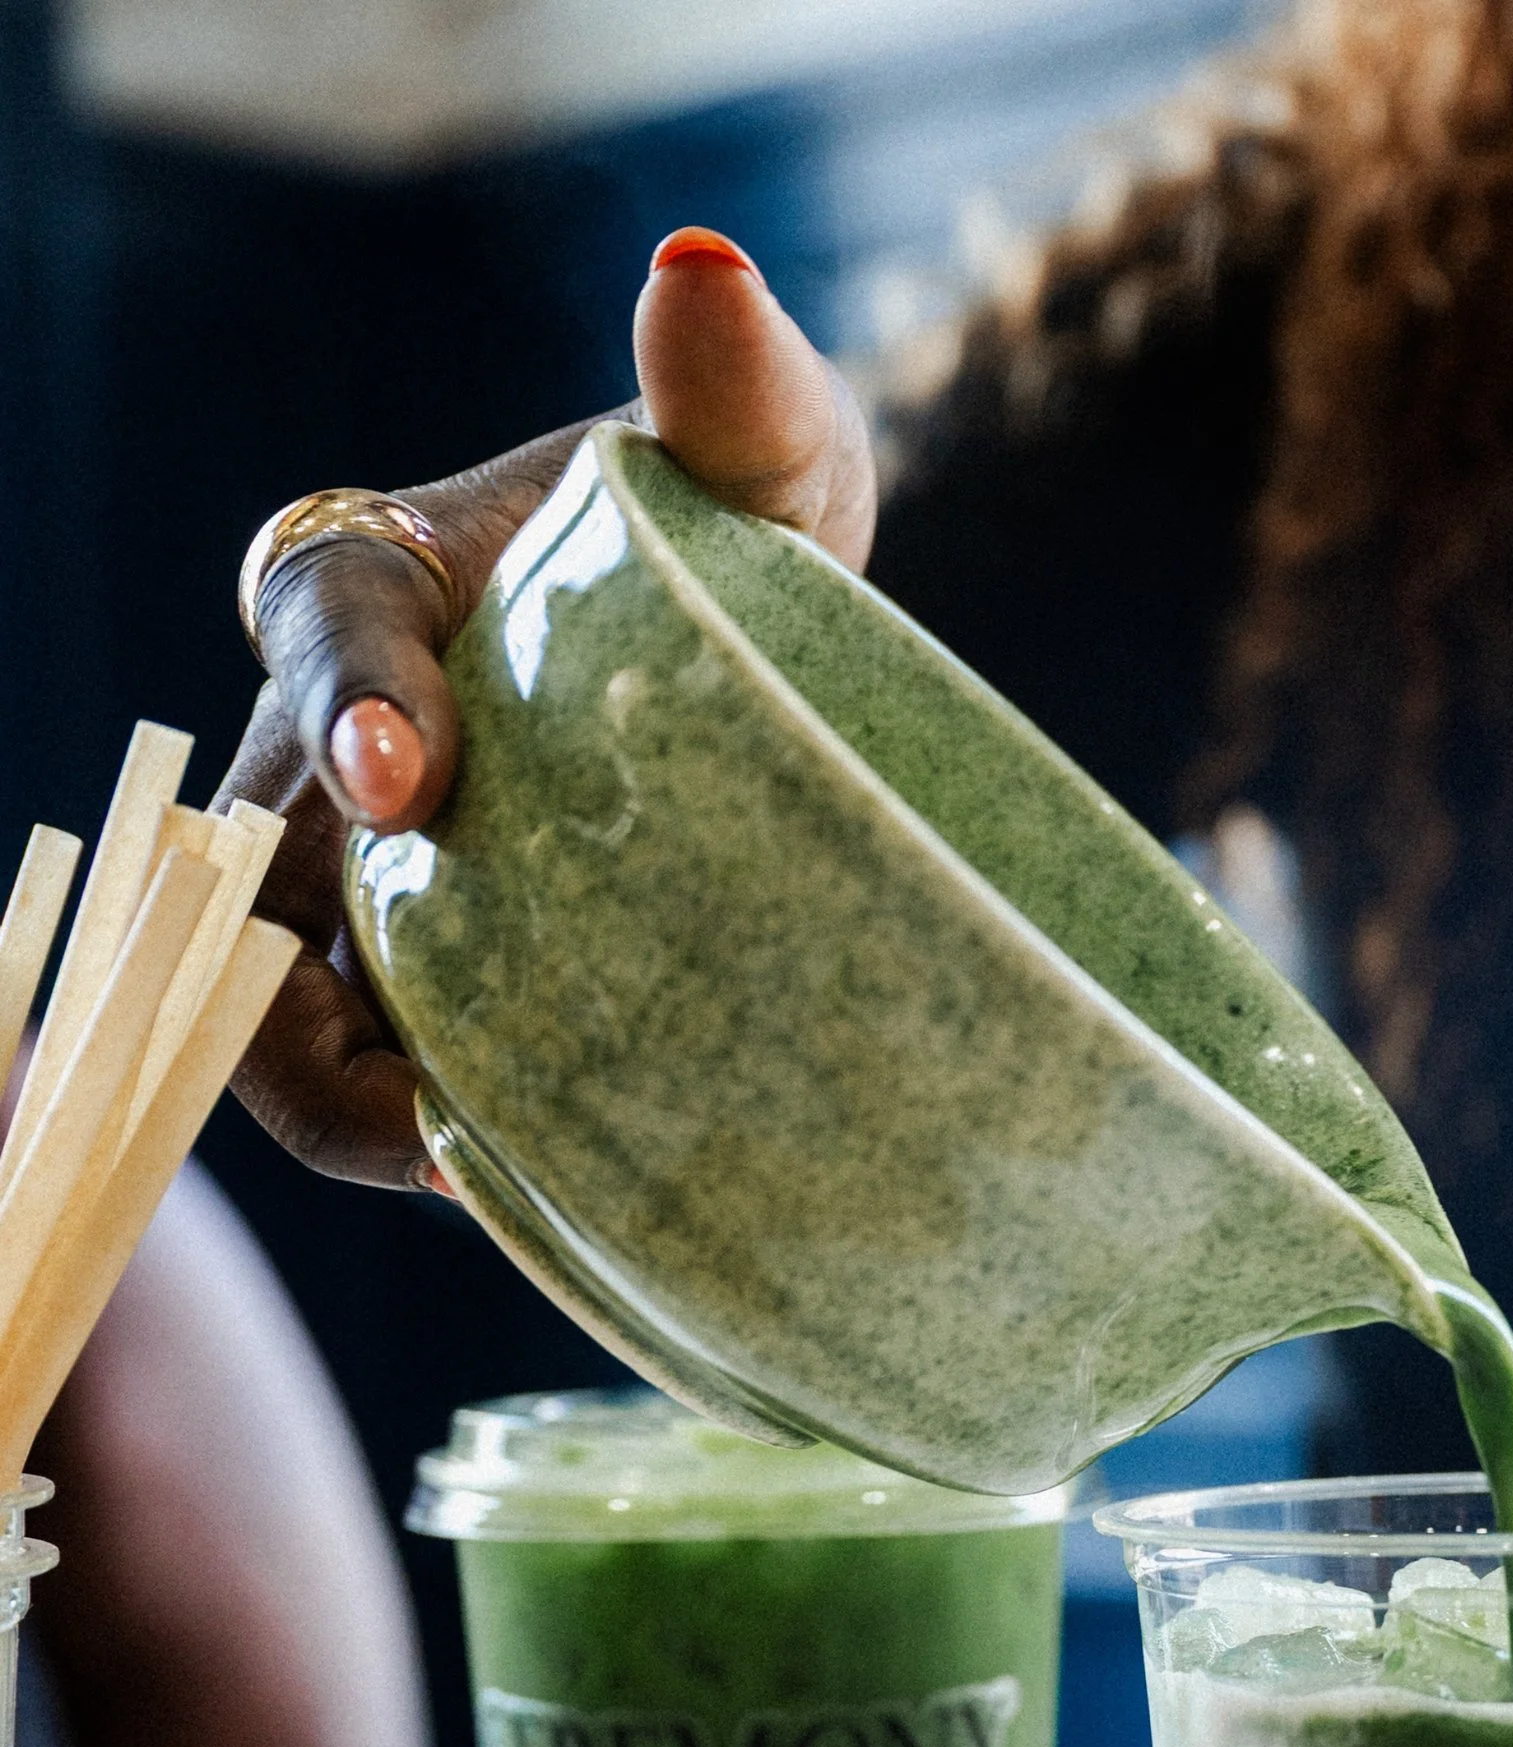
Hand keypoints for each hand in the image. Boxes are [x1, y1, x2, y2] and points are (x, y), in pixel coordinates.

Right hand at [215, 229, 877, 1186]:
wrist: (755, 668)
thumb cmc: (737, 542)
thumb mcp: (769, 464)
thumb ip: (738, 395)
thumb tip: (705, 283)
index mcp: (368, 582)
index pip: (324, 623)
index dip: (350, 707)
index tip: (412, 788)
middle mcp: (319, 742)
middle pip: (245, 894)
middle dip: (318, 1015)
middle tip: (451, 1119)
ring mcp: (352, 878)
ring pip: (285, 1027)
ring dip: (374, 1115)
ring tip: (511, 1187)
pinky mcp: (416, 981)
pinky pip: (381, 1082)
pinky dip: (439, 1148)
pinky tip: (549, 1200)